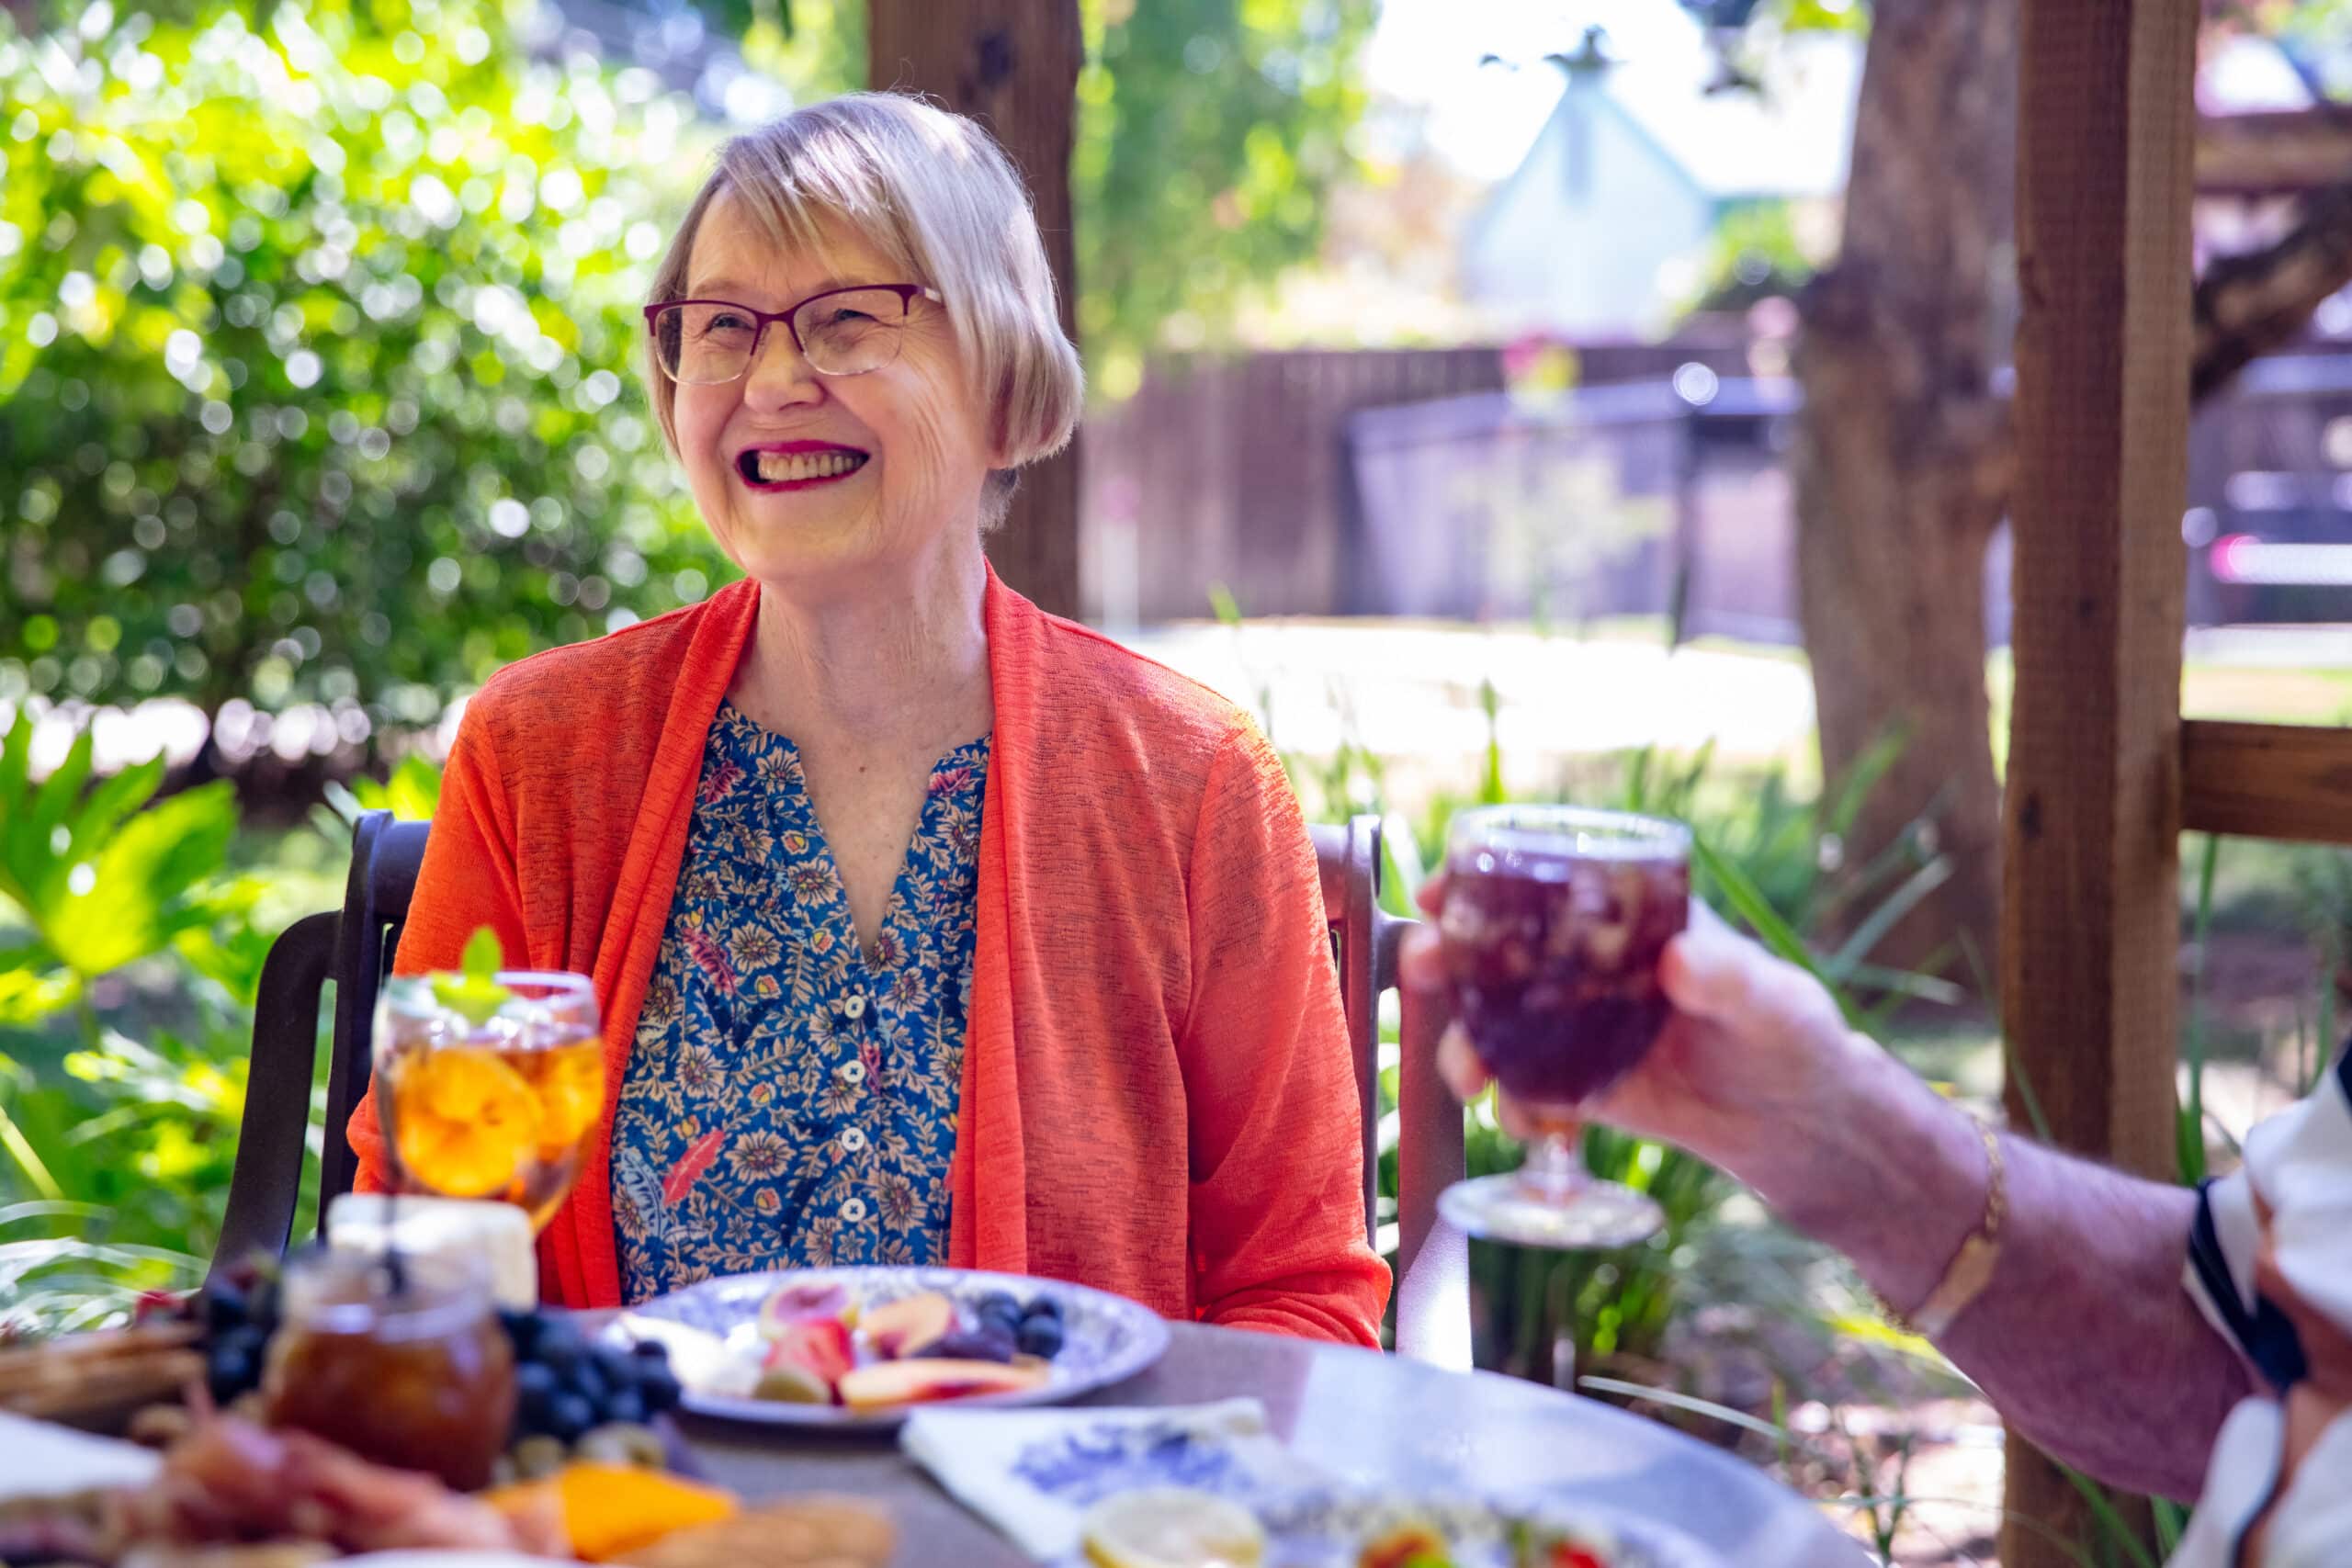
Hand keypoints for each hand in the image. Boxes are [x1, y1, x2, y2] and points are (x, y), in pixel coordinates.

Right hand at [1398, 875, 1861, 1178]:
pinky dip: (1510, 1104)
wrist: (1799, 1122)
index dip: (1477, 879)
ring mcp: (1575, 1026)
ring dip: (1462, 1041)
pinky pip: (1522, 1088)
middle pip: (1491, 950)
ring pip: (1492, 1021)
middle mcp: (1586, 966)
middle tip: (1420, 970)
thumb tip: (1680, 960)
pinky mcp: (1579, 1085)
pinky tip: (1525, 1121)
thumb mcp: (1767, 995)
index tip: (1437, 890)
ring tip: (1468, 1076)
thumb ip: (1727, 974)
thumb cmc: (1792, 1031)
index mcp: (1625, 919)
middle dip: (1440, 956)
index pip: (1539, 882)